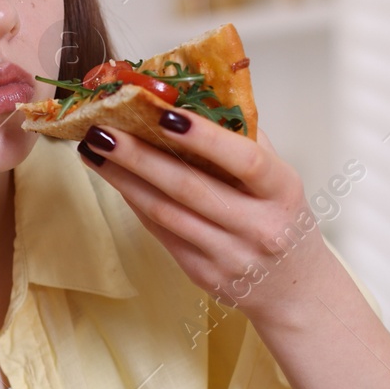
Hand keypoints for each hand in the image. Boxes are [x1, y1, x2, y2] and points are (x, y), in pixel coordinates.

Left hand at [74, 113, 337, 322]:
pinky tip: (115, 178)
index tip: (164, 113)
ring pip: (165, 212)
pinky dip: (135, 201)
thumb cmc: (283, 220)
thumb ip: (245, 140)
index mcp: (283, 192)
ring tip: (94, 151)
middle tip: (102, 129)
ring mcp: (229, 255)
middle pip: (190, 187)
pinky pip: (161, 232)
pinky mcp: (203, 274)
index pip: (245, 159)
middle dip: (140, 155)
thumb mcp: (280, 181)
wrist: (295, 292)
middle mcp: (258, 227)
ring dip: (124, 179)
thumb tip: (196, 97)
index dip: (205, 137)